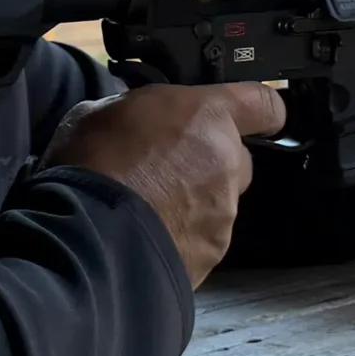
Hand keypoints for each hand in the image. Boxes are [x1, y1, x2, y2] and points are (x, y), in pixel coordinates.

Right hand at [46, 82, 286, 286]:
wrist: (90, 234)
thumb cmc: (94, 165)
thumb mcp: (101, 111)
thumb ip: (137, 111)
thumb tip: (134, 117)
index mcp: (208, 115)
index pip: (264, 104)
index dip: (261, 112)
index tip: (255, 118)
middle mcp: (227, 161)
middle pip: (237, 159)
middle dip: (210, 164)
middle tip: (167, 169)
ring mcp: (223, 211)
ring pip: (220, 202)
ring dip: (193, 202)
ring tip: (147, 207)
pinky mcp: (211, 252)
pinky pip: (203, 238)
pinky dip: (182, 236)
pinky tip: (147, 234)